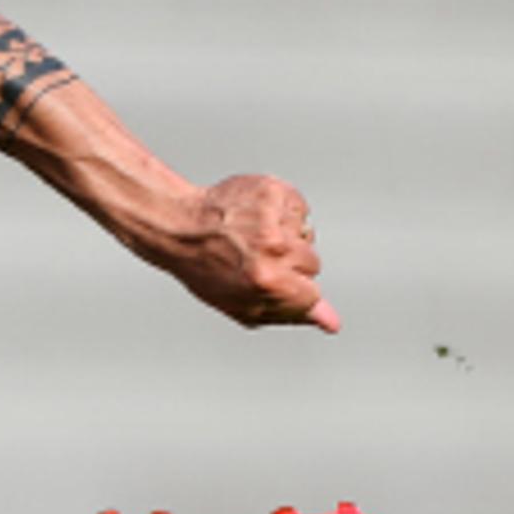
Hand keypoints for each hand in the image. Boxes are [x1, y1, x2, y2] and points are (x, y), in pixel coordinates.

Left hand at [155, 173, 338, 333]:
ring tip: (253, 236)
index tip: (267, 284)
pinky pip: (300, 209)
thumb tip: (332, 322)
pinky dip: (284, 213)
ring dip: (287, 236)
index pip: (312, 296)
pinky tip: (257, 217)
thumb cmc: (209, 270)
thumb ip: (292, 315)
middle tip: (253, 258)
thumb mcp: (245, 306)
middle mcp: (274, 248)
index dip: (291, 292)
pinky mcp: (274, 190)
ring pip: (307, 235)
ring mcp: (274, 216)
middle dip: (289, 265)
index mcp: (269, 282)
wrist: (181, 226)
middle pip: (313, 264)